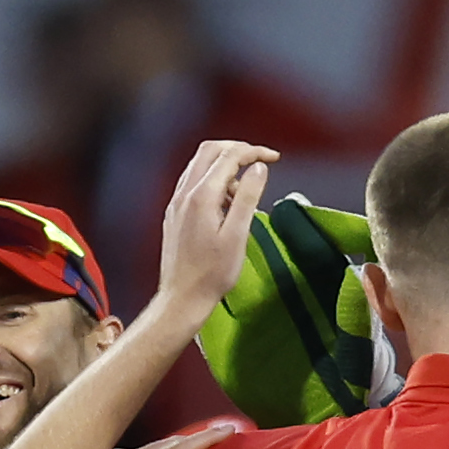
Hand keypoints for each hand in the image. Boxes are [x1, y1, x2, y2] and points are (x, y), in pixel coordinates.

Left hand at [157, 139, 278, 322]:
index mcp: (202, 197)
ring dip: (224, 165)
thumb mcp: (237, 235)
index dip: (254, 152)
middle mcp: (184, 194)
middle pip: (210, 150)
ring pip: (199, 165)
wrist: (182, 298)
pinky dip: (212, 180)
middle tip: (258, 160)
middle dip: (237, 150)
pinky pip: (193, 182)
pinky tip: (226, 201)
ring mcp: (176, 203)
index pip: (229, 156)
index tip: (274, 158)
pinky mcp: (174, 213)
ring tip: (244, 190)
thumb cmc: (211, 274)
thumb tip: (258, 168)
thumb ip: (248, 197)